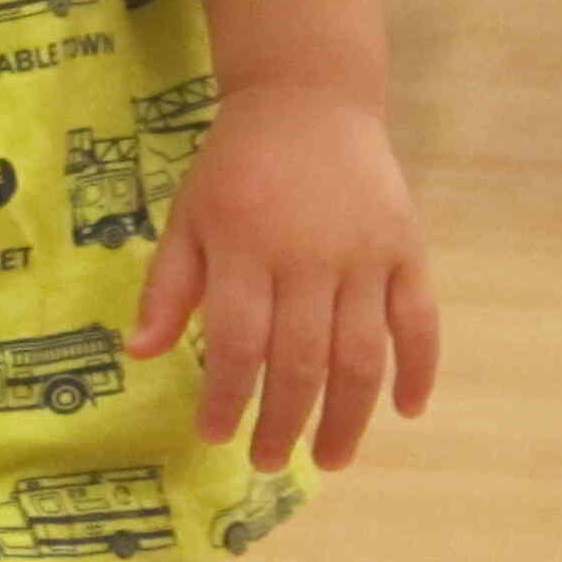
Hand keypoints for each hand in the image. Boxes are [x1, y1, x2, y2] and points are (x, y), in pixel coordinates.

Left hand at [125, 84, 439, 471]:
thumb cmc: (236, 167)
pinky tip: (406, 412)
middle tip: (268, 461)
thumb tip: (140, 354)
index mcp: (245, 248)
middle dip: (283, 421)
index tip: (214, 436)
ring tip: (329, 459)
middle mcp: (308, 256)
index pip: (235, 342)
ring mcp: (365, 255)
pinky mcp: (408, 249)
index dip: (226, 396)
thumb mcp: (187, 216)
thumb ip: (168, 287)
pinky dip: (420, 370)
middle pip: (300, 360)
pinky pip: (421, 321)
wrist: (308, 100)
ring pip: (362, 354)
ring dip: (348, 416)